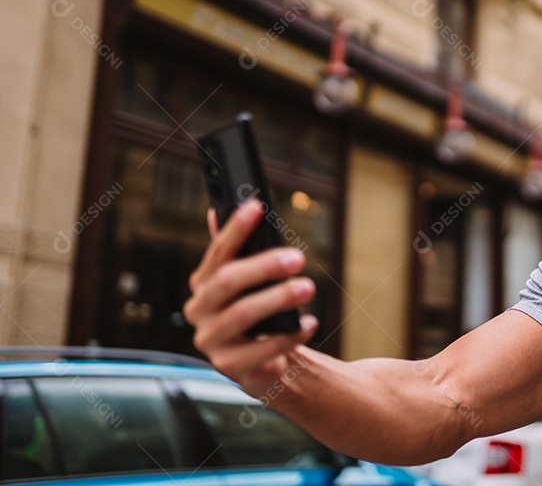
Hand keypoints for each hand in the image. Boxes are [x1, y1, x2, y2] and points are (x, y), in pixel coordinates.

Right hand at [183, 199, 318, 395]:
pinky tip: (308, 323)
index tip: (257, 206)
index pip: (218, 252)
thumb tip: (215, 211)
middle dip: (264, 266)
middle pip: (228, 281)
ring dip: (279, 298)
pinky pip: (262, 349)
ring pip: (243, 314)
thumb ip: (235, 251)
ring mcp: (211, 340)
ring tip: (308, 288)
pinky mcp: (229, 367)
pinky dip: (290, 334)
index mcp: (204, 284)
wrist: (262, 364)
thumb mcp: (247, 283)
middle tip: (297, 258)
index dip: (236, 229)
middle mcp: (200, 310)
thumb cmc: (257, 316)